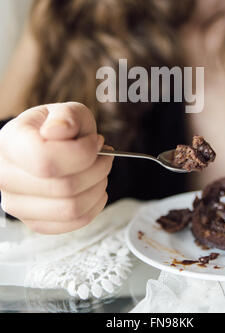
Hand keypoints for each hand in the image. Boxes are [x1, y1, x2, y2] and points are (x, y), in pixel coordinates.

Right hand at [0, 102, 113, 233]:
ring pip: (71, 209)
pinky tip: (95, 188)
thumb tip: (59, 131)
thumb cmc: (53, 128)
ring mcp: (16, 203)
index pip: (46, 161)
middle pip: (64, 187)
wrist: (41, 145)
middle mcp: (5, 176)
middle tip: (104, 156)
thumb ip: (65, 117)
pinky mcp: (32, 221)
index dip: (82, 153)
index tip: (95, 142)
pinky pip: (71, 223)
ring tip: (100, 170)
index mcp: (10, 144)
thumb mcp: (64, 111)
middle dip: (97, 169)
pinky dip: (93, 207)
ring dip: (98, 188)